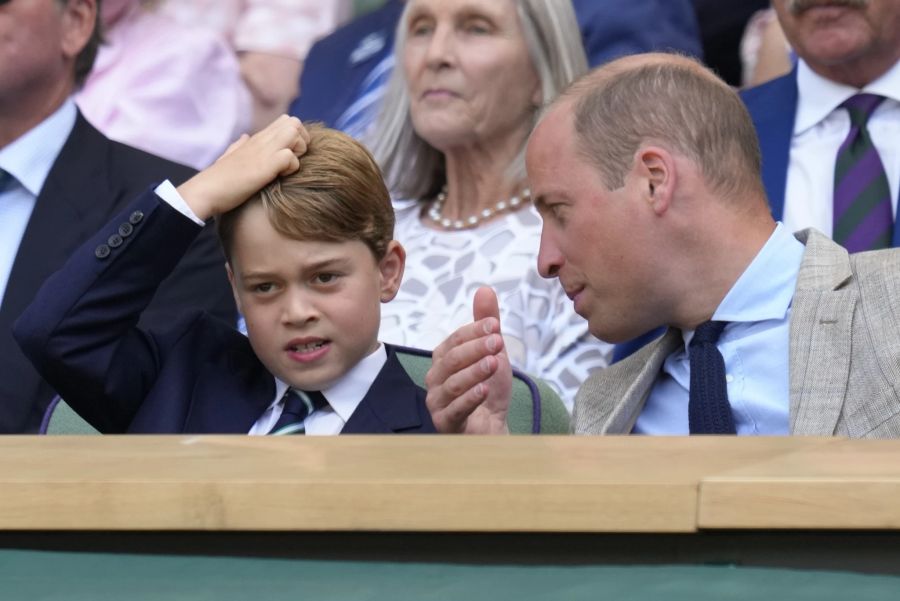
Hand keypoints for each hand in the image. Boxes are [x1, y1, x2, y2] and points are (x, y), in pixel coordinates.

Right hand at [177, 115, 309, 219]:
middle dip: (303, 140)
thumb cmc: (218, 180)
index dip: (296, 136)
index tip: (291, 155)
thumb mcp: (230, 158)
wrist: (205, 192)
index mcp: (255, 140)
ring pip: (295, 133)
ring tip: (287, 168)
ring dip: (299, 151)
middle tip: (294, 160)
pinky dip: (291, 168)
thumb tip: (245, 137)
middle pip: (295, 122)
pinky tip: (279, 177)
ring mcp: (263, 151)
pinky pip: (290, 157)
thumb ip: (240, 146)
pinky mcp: (265, 166)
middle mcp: (261, 141)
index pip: (285, 121)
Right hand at [425, 287, 511, 433]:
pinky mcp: (445, 423)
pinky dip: (470, 399)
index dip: (474, 331)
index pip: (455, 339)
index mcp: (443, 358)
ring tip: (494, 363)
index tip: (495, 326)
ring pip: (452, 383)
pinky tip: (484, 390)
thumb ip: (486, 323)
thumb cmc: (488, 389)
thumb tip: (484, 290)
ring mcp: (438, 401)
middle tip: (497, 342)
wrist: (493, 427)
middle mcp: (436, 378)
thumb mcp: (492, 353)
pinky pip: (455, 409)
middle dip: (475, 349)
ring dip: (474, 371)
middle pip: (452, 359)